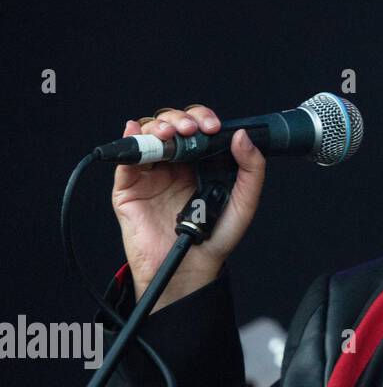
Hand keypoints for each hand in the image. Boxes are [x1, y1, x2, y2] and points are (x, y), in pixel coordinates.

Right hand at [112, 105, 266, 310]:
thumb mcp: (244, 202)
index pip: (197, 128)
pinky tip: (137, 132)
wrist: (189, 268)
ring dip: (157, 126)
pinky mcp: (129, 188)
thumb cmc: (215, 237)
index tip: (211, 126)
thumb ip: (251, 170)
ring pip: (148, 136)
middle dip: (179, 119)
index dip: (201, 118)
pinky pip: (126, 160)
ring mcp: (151, 174)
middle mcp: (175, 164)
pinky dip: (130, 140)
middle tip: (190, 129)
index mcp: (201, 163)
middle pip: (171, 125)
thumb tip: (242, 136)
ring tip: (169, 134)